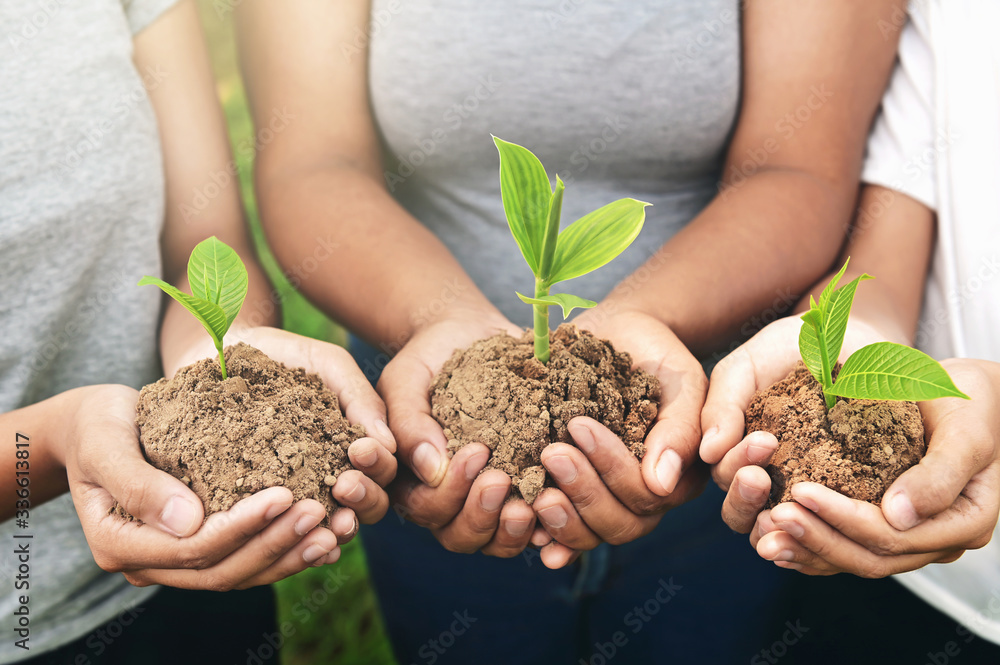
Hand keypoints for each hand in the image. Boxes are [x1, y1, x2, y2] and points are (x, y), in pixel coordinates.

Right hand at [62, 385, 341, 589]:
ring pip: (240, 574)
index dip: (241, 526)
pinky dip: (285, 551)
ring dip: (289, 555)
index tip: (285, 494)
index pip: (192, 548)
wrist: (97, 428)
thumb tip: (186, 522)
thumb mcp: (105, 443)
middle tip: (321, 513)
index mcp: (119, 544)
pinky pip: (247, 559)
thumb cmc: (98, 426)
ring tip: (333, 530)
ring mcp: (177, 561)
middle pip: (222, 570)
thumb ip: (137, 483)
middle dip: (275, 543)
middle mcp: (149, 564)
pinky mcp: (203, 547)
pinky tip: (327, 538)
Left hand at [165, 326, 396, 536]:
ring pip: (328, 528)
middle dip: (362, 498)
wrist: (222, 352)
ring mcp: (299, 498)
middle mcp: (335, 479)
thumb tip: (389, 444)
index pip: (383, 473)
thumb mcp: (328, 365)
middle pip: (366, 507)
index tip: (361, 450)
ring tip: (318, 513)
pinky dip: (289, 542)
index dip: (378, 467)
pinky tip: (287, 537)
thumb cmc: (285, 357)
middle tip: (343, 483)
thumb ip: (360, 398)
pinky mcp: (257, 509)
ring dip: (331, 526)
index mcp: (357, 450)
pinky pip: (279, 534)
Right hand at [378, 307, 551, 558]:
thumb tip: (432, 468)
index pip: (426, 508)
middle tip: (502, 480)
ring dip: (514, 530)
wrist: (468, 337)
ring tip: (534, 502)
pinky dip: (551, 524)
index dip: (450, 490)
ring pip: (497, 541)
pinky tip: (563, 503)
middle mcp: (450, 501)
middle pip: (460, 536)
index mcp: (414, 481)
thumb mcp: (406, 380)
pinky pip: (537, 524)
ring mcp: (488, 501)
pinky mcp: (524, 490)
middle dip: (482, 515)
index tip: (476, 450)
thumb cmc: (428, 359)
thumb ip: (409, 423)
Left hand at [525, 307, 707, 564]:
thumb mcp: (677, 377)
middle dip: (584, 492)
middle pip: (621, 523)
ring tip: (534, 494)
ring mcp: (611, 501)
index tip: (579, 425)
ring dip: (563, 520)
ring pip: (591, 534)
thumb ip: (679, 427)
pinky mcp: (576, 497)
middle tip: (551, 453)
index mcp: (677, 473)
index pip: (648, 494)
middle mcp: (646, 497)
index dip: (613, 467)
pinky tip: (528, 528)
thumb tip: (661, 483)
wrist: (615, 334)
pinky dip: (547, 535)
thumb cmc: (651, 351)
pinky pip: (565, 533)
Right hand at [700, 317, 883, 532]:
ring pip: (780, 530)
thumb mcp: (744, 369)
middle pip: (742, 514)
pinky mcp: (843, 499)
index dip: (736, 466)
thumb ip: (721, 406)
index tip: (764, 441)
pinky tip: (831, 520)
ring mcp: (802, 493)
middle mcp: (763, 480)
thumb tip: (707, 452)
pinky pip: (829, 528)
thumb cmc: (787, 351)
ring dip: (779, 524)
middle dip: (746, 500)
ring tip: (790, 507)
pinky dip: (825, 531)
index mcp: (734, 454)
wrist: (848, 338)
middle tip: (761, 478)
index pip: (724, 478)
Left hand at [751, 358, 999, 576]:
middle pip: (870, 557)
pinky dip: (810, 546)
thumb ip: (941, 474)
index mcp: (964, 523)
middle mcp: (935, 540)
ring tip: (764, 535)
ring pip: (853, 558)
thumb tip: (899, 516)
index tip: (801, 491)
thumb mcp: (965, 432)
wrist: (967, 398)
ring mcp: (910, 539)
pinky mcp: (884, 527)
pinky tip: (775, 537)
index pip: (895, 537)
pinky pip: (845, 546)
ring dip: (807, 550)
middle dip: (818, 539)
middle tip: (773, 516)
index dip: (845, 519)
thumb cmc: (969, 406)